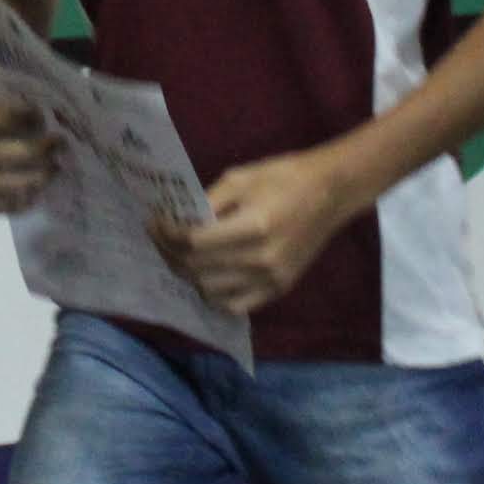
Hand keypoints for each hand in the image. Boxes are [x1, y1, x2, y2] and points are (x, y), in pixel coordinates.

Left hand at [0, 0, 58, 211]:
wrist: (8, 5)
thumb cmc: (33, 60)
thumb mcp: (50, 104)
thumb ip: (60, 133)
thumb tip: (100, 163)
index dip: (17, 205)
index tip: (48, 198)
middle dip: (30, 179)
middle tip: (60, 164)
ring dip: (27, 152)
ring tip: (57, 138)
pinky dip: (15, 120)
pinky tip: (38, 111)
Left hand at [153, 147, 363, 315]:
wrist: (330, 193)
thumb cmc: (284, 177)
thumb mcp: (240, 178)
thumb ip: (207, 203)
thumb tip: (176, 220)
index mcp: (253, 226)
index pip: (194, 241)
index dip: (166, 233)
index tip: (153, 222)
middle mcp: (261, 259)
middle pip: (197, 268)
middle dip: (169, 252)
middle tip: (159, 237)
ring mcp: (271, 279)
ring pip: (210, 290)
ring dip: (187, 274)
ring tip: (179, 255)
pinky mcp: (278, 289)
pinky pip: (234, 306)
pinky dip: (212, 295)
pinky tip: (205, 276)